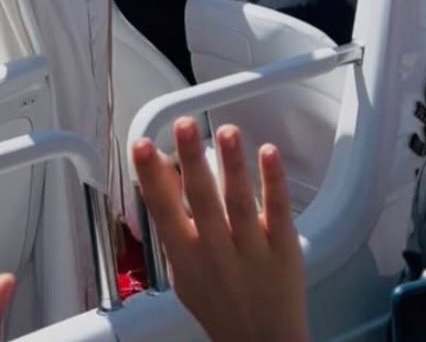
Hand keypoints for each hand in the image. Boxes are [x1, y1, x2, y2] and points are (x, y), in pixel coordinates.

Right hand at [132, 118, 309, 341]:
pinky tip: (269, 154)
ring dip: (233, 165)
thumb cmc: (218, 300)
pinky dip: (274, 182)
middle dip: (191, 161)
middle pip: (202, 201)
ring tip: (227, 131)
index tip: (142, 145)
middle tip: (184, 125)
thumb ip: (173, 221)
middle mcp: (215, 252)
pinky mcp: (284, 249)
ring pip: (240, 203)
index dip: (151, 177)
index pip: (163, 211)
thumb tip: (161, 170)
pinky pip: (279, 213)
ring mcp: (251, 250)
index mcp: (186, 256)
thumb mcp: (184, 269)